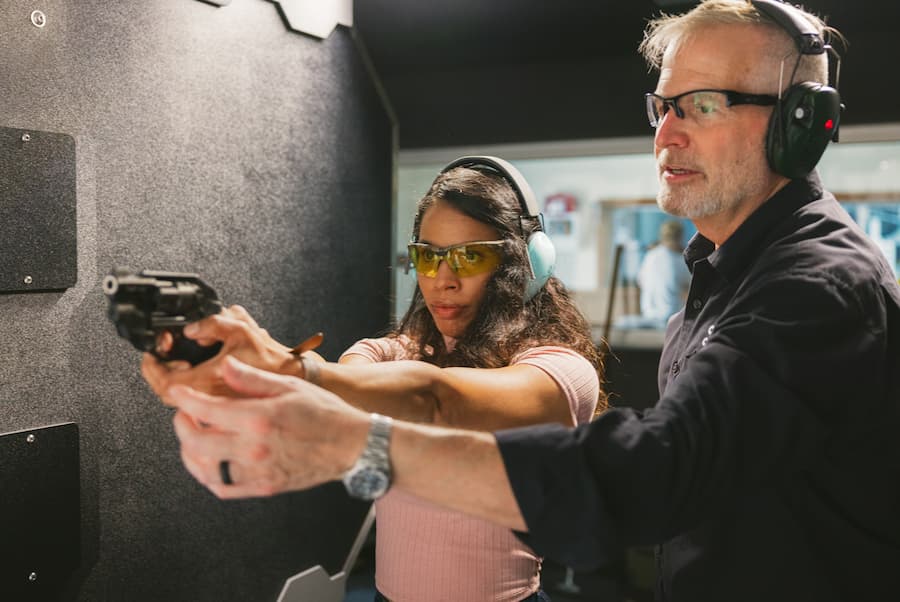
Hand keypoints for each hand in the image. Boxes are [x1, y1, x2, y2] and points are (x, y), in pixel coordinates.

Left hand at [141, 305, 298, 404]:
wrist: (293, 378)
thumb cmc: (272, 360)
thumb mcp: (242, 330)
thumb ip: (213, 324)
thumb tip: (192, 329)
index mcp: (210, 383)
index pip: (165, 384)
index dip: (152, 367)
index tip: (152, 353)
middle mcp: (210, 401)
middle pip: (167, 396)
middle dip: (160, 374)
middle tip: (166, 356)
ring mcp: (216, 410)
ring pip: (180, 403)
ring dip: (174, 382)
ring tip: (182, 364)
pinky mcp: (222, 413)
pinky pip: (195, 407)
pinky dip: (189, 391)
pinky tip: (199, 376)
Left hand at [168, 356, 368, 498]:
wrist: (352, 445)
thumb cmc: (325, 413)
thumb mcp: (289, 386)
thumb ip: (252, 378)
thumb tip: (225, 366)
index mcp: (259, 418)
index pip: (206, 410)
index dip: (185, 399)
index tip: (178, 393)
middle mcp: (254, 448)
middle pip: (196, 442)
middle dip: (182, 425)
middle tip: (185, 414)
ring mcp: (257, 471)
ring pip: (204, 469)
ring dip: (191, 452)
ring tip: (195, 437)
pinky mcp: (264, 487)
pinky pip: (224, 488)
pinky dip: (209, 476)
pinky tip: (211, 462)